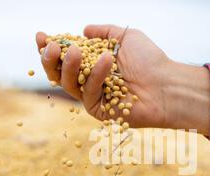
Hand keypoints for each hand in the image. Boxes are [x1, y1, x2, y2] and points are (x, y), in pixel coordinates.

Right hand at [36, 25, 209, 134]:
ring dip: (67, 66)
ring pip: (68, 84)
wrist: (167, 84)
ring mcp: (94, 97)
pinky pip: (88, 93)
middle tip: (51, 47)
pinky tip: (105, 60)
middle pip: (60, 73)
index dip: (51, 47)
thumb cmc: (150, 61)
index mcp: (93, 64)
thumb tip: (83, 30)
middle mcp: (91, 80)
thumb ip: (104, 31)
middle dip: (50, 59)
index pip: (66, 56)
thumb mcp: (126, 37)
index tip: (41, 35)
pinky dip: (95, 76)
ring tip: (73, 51)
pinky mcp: (99, 111)